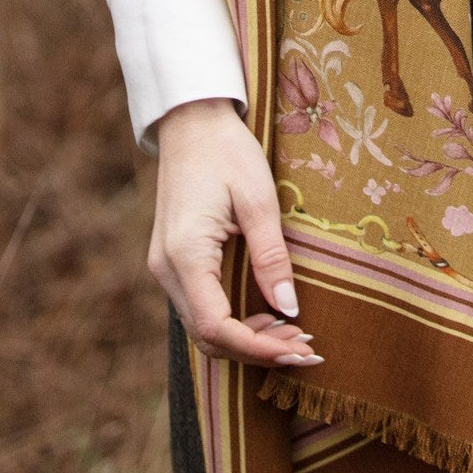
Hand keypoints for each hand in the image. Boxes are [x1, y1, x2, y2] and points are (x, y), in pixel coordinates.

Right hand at [150, 97, 321, 370]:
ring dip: (247, 338)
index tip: (300, 350)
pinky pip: (200, 306)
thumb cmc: (228, 152)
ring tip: (295, 336)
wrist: (192, 122)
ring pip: (202, 325)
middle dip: (257, 350)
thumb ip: (272, 257)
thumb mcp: (259, 200)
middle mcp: (165, 269)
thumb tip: (289, 310)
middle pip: (207, 335)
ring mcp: (165, 266)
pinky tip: (267, 316)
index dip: (257, 347)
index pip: (216, 326)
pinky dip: (233, 319)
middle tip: (307, 349)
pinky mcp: (173, 261)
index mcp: (184, 255)